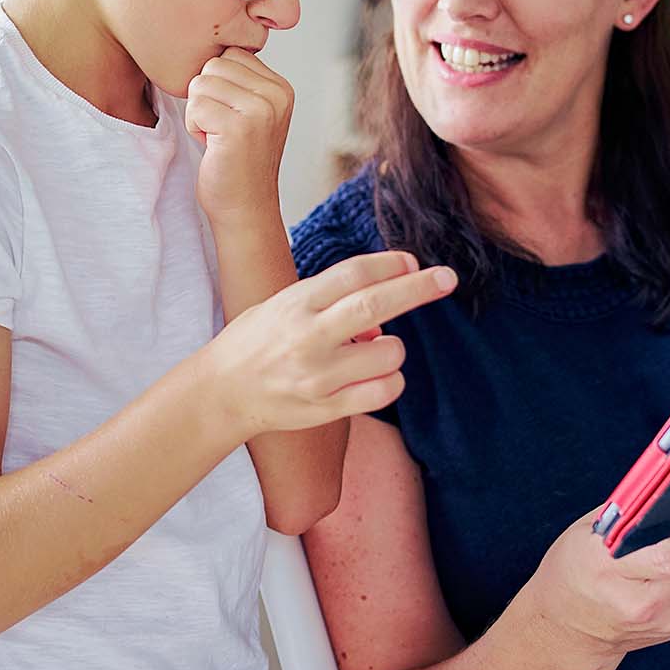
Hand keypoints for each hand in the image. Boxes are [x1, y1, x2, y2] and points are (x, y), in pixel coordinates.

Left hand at [185, 48, 292, 226]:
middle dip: (206, 96)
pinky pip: (195, 106)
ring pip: (201, 83)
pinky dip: (194, 127)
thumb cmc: (238, 161)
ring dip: (198, 112)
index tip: (231, 116)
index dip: (219, 85)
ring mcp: (260, 111)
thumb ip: (240, 81)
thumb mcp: (251, 113)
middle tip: (221, 128)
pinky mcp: (238, 128)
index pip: (231, 55)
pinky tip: (213, 146)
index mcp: (281, 88)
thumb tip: (208, 42)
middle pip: (214, 65)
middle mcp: (277, 95)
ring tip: (218, 137)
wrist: (246, 209)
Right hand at [198, 251, 456, 437]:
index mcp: (297, 303)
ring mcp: (318, 376)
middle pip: (375, 305)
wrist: (221, 392)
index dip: (389, 264)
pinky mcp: (326, 408)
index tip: (413, 261)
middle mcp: (308, 337)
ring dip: (392, 348)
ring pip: (388, 354)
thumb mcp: (285, 303)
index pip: (353, 274)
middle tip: (447, 278)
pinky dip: (390, 381)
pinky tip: (375, 376)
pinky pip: (382, 393)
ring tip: (369, 350)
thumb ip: (332, 298)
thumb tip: (388, 298)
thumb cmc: (259, 340)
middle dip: (418, 288)